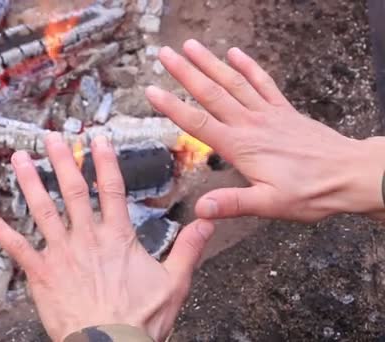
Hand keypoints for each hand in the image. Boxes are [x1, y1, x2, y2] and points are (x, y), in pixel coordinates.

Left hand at [0, 133, 213, 341]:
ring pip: (43, 210)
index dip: (104, 161)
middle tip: (52, 136)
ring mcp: (61, 254)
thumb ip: (189, 248)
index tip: (97, 139)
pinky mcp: (41, 274)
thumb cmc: (141, 320)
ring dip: (30, 182)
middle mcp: (87, 238)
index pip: (112, 189)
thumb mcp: (175, 283)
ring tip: (20, 158)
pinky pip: (16, 247)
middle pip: (73, 190)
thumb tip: (208, 221)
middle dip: (62, 160)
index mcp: (117, 237)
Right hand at [145, 40, 384, 221]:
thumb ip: (233, 203)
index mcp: (241, 147)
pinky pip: (264, 82)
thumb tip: (201, 208)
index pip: (198, 123)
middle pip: (211, 94)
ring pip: (233, 82)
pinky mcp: (284, 111)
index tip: (151, 91)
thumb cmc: (310, 193)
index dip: (172, 107)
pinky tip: (235, 53)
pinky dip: (248, 67)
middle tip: (164, 54)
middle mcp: (250, 124)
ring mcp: (268, 114)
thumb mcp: (269, 205)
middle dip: (185, 73)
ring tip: (190, 45)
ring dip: (210, 63)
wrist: (349, 175)